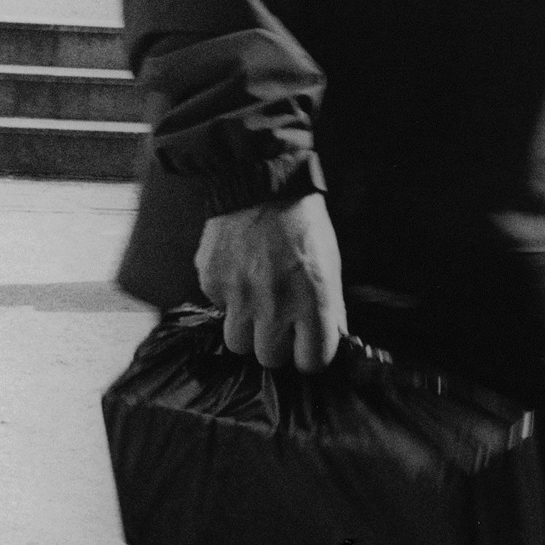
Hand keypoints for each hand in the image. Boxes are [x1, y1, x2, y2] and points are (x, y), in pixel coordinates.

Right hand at [195, 192, 345, 373]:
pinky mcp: (212, 282)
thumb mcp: (329, 261)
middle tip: (278, 322)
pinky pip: (218, 308)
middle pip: (270, 359)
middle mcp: (275, 306)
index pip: (312, 361)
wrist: (260, 182)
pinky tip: (238, 272)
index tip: (306, 345)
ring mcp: (239, 296)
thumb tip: (331, 337)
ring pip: (238, 343)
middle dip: (275, 344)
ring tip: (254, 302)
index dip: (309, 355)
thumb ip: (329, 305)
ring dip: (247, 328)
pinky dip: (227, 297)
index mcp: (312, 301)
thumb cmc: (302, 221)